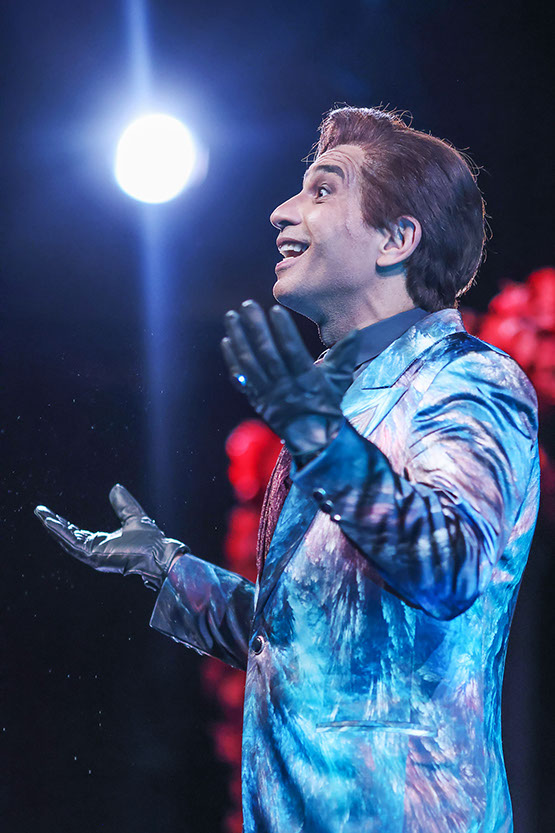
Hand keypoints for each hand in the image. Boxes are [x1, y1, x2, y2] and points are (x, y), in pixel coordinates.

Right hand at [34, 484, 188, 590]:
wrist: (160, 554)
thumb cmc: (152, 542)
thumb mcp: (133, 517)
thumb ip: (123, 505)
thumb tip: (115, 487)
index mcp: (103, 544)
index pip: (78, 534)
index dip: (65, 524)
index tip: (52, 515)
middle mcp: (96, 551)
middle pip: (69, 536)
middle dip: (54, 524)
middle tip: (40, 512)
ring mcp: (93, 555)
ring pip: (67, 540)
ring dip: (53, 527)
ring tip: (41, 515)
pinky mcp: (94, 556)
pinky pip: (72, 543)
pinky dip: (61, 532)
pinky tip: (51, 522)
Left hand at [221, 300, 358, 464]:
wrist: (314, 440)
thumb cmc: (328, 407)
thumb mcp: (339, 381)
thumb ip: (345, 355)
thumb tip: (358, 331)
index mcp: (307, 381)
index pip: (292, 351)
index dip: (283, 330)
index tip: (275, 310)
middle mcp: (285, 387)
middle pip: (267, 354)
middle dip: (256, 328)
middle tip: (247, 305)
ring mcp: (268, 395)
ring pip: (249, 363)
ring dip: (238, 339)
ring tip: (231, 317)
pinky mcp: (257, 400)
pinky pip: (241, 379)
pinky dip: (232, 361)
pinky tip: (227, 342)